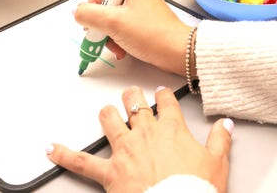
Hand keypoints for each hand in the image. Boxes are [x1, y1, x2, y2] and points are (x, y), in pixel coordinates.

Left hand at [47, 86, 232, 191]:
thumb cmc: (196, 189)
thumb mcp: (218, 164)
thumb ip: (220, 140)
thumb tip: (225, 125)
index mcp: (172, 129)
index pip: (166, 102)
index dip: (162, 95)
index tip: (160, 93)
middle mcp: (146, 133)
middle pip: (135, 104)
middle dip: (132, 96)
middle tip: (131, 94)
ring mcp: (125, 150)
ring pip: (109, 120)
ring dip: (107, 114)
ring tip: (106, 111)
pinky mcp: (110, 172)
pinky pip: (82, 161)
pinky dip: (64, 155)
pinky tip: (51, 148)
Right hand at [75, 0, 189, 74]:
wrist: (176, 53)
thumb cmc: (155, 34)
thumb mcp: (114, 22)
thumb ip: (89, 14)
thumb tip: (77, 12)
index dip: (95, 3)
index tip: (103, 16)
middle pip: (100, 2)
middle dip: (101, 23)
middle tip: (108, 32)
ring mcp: (135, 4)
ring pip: (107, 16)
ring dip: (108, 33)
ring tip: (117, 43)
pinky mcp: (137, 18)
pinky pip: (116, 25)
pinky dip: (115, 37)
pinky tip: (122, 47)